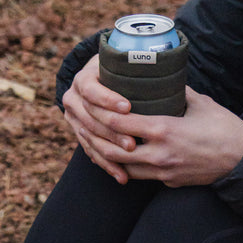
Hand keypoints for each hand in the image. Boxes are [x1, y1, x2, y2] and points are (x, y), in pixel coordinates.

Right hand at [61, 54, 134, 182]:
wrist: (103, 79)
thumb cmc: (124, 70)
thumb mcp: (129, 66)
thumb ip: (144, 71)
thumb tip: (170, 74)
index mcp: (83, 79)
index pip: (91, 91)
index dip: (107, 100)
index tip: (127, 107)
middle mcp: (72, 98)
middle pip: (91, 120)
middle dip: (112, 133)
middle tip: (132, 143)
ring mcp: (73, 118)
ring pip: (90, 140)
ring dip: (111, 152)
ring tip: (130, 157)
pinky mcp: (79, 134)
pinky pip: (91, 153)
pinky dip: (107, 165)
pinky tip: (122, 176)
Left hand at [96, 88, 242, 186]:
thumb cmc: (224, 128)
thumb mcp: (200, 103)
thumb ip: (176, 92)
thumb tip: (160, 77)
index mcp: (164, 130)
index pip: (119, 123)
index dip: (101, 114)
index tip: (93, 104)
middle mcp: (158, 154)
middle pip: (112, 151)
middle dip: (97, 140)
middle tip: (88, 128)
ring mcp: (161, 172)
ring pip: (122, 168)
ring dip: (108, 157)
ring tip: (97, 144)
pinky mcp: (167, 182)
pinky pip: (138, 176)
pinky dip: (125, 167)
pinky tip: (118, 158)